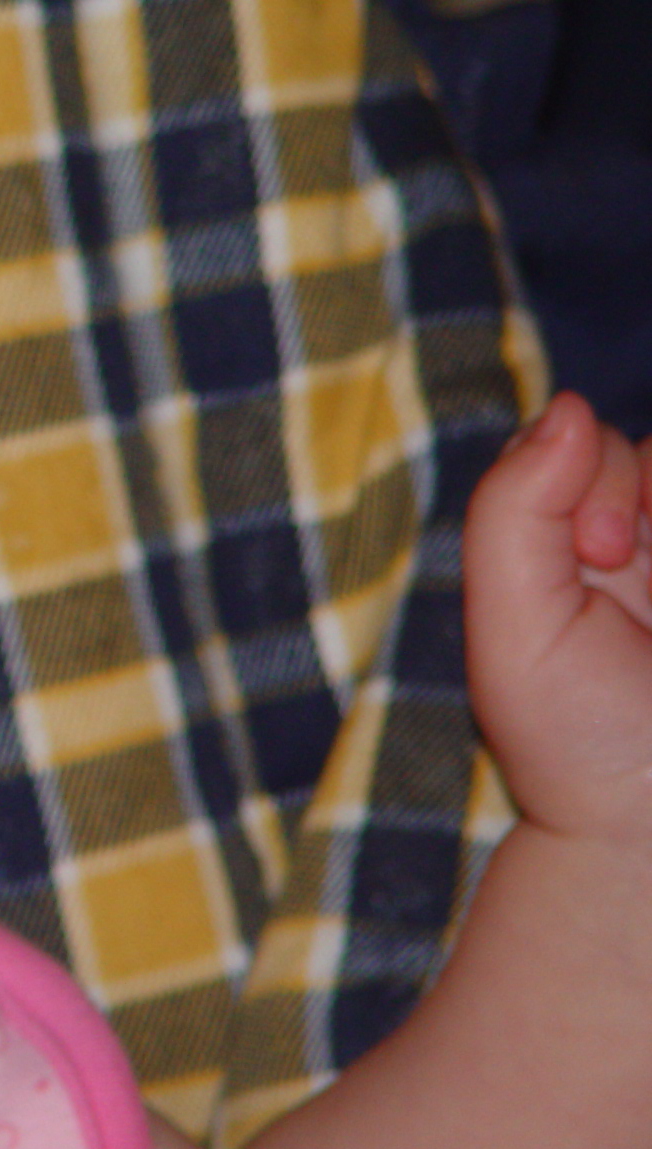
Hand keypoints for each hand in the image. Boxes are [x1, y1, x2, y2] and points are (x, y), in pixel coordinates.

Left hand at [463, 391, 651, 841]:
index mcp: (579, 544)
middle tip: (614, 556)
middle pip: (650, 449)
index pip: (589, 440)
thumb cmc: (578, 744)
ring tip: (649, 587)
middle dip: (637, 481)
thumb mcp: (511, 626)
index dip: (593, 467)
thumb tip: (567, 404)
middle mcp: (647, 548)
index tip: (591, 546)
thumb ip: (514, 509)